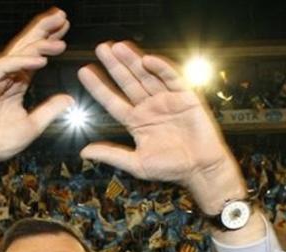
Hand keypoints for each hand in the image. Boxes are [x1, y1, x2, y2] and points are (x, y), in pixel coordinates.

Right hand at [0, 8, 73, 174]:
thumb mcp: (33, 125)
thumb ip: (49, 110)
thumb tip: (69, 99)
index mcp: (14, 82)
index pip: (34, 55)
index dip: (48, 41)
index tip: (66, 29)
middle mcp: (3, 76)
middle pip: (25, 46)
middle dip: (43, 30)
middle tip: (62, 16)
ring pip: (16, 53)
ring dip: (38, 44)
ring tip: (59, 39)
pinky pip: (4, 68)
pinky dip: (22, 62)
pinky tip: (41, 60)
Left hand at [78, 42, 244, 214]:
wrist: (201, 169)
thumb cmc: (171, 168)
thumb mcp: (137, 163)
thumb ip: (111, 155)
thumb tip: (84, 151)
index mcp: (137, 122)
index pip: (113, 101)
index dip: (99, 87)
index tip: (84, 72)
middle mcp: (150, 107)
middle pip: (128, 82)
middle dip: (115, 65)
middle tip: (101, 48)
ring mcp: (167, 100)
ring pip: (147, 76)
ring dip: (133, 61)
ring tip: (118, 47)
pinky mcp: (185, 96)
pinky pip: (172, 78)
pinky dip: (161, 68)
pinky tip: (148, 59)